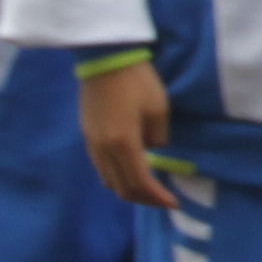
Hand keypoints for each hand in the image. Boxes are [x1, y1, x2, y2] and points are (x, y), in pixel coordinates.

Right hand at [78, 61, 174, 207]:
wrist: (104, 59)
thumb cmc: (137, 80)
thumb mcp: (159, 108)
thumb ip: (158, 137)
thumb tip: (153, 150)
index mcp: (123, 144)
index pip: (140, 183)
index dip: (157, 197)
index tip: (174, 202)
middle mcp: (103, 149)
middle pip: (121, 188)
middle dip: (145, 198)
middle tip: (164, 199)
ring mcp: (91, 143)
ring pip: (108, 180)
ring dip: (129, 189)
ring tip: (149, 187)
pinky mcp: (87, 135)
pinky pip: (101, 167)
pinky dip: (117, 176)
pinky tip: (132, 169)